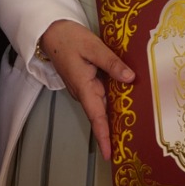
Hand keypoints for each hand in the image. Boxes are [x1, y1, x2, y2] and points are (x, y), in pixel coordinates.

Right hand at [39, 19, 133, 159]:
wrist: (51, 31)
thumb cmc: (70, 39)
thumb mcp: (93, 47)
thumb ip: (111, 63)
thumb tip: (130, 78)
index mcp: (83, 87)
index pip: (95, 117)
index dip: (103, 136)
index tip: (109, 154)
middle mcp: (83, 92)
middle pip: (100, 115)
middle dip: (112, 132)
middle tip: (130, 146)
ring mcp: (84, 87)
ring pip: (102, 105)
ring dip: (114, 118)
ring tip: (133, 130)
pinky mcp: (86, 81)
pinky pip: (102, 95)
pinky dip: (113, 101)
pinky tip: (128, 101)